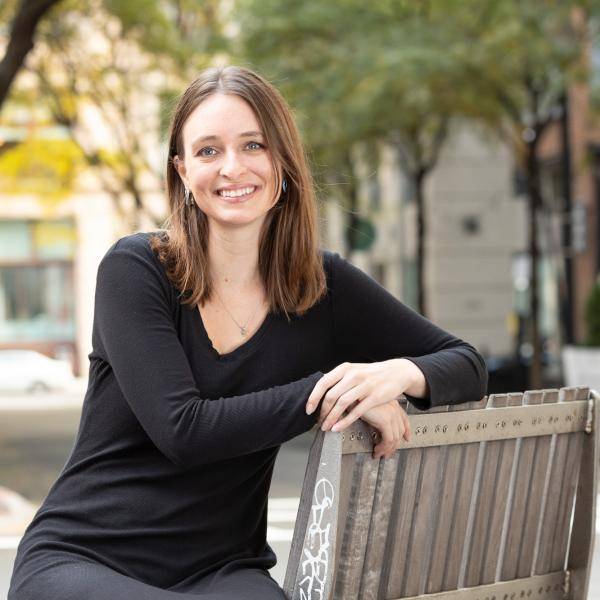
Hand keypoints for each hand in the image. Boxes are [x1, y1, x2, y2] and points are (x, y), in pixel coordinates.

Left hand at [305, 359, 422, 432]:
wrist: (396, 372)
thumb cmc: (373, 374)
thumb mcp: (354, 370)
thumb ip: (339, 379)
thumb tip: (321, 391)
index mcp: (345, 369)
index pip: (323, 383)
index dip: (314, 397)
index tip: (308, 409)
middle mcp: (353, 375)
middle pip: (331, 395)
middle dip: (322, 412)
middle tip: (319, 422)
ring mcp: (364, 385)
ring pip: (342, 404)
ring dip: (331, 418)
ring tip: (326, 427)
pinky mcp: (374, 396)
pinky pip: (356, 411)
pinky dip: (345, 421)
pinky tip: (338, 428)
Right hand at [360, 400, 410, 458]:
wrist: (350, 395)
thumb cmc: (355, 399)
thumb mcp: (369, 407)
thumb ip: (377, 416)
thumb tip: (378, 431)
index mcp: (391, 402)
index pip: (404, 419)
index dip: (407, 430)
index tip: (407, 438)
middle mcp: (393, 407)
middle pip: (400, 431)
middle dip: (395, 444)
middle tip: (387, 452)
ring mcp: (391, 414)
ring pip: (395, 438)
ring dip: (387, 449)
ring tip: (380, 454)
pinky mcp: (385, 421)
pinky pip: (388, 440)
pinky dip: (383, 448)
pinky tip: (376, 450)